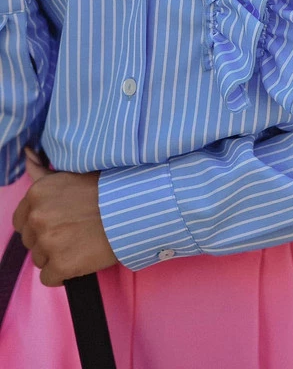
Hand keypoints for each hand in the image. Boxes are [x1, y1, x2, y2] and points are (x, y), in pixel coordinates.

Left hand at [12, 147, 118, 286]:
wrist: (134, 208)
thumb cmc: (106, 189)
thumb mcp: (71, 174)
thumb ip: (42, 170)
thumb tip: (26, 153)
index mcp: (37, 193)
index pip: (21, 220)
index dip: (40, 223)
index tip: (60, 221)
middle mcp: (38, 217)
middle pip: (30, 241)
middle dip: (48, 239)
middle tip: (75, 230)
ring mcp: (48, 242)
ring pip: (40, 259)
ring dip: (57, 255)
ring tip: (81, 242)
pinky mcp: (61, 265)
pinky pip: (50, 278)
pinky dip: (65, 272)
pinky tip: (82, 257)